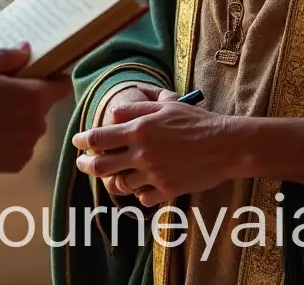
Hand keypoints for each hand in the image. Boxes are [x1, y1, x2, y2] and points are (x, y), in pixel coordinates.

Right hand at [0, 43, 71, 172]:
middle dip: (28, 103)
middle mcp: (38, 124)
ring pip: (30, 129)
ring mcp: (29, 146)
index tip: (40, 79)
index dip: (54, 81)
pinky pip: (21, 148)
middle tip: (3, 99)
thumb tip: (27, 49)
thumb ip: (9, 57)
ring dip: (19, 124)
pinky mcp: (18, 164)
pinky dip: (10, 143)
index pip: (62, 87)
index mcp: (35, 97)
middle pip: (42, 109)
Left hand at [72, 99, 245, 206]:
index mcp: (139, 129)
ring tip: (116, 173)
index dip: (82, 141)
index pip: (98, 137)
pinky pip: (142, 198)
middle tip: (83, 163)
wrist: (226, 145)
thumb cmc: (196, 121)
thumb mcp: (165, 105)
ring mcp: (154, 174)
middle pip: (101, 165)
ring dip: (115, 179)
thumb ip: (135, 109)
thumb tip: (113, 115)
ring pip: (120, 184)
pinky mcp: (167, 190)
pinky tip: (142, 185)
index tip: (77, 142)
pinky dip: (138, 193)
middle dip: (86, 165)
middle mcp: (142, 153)